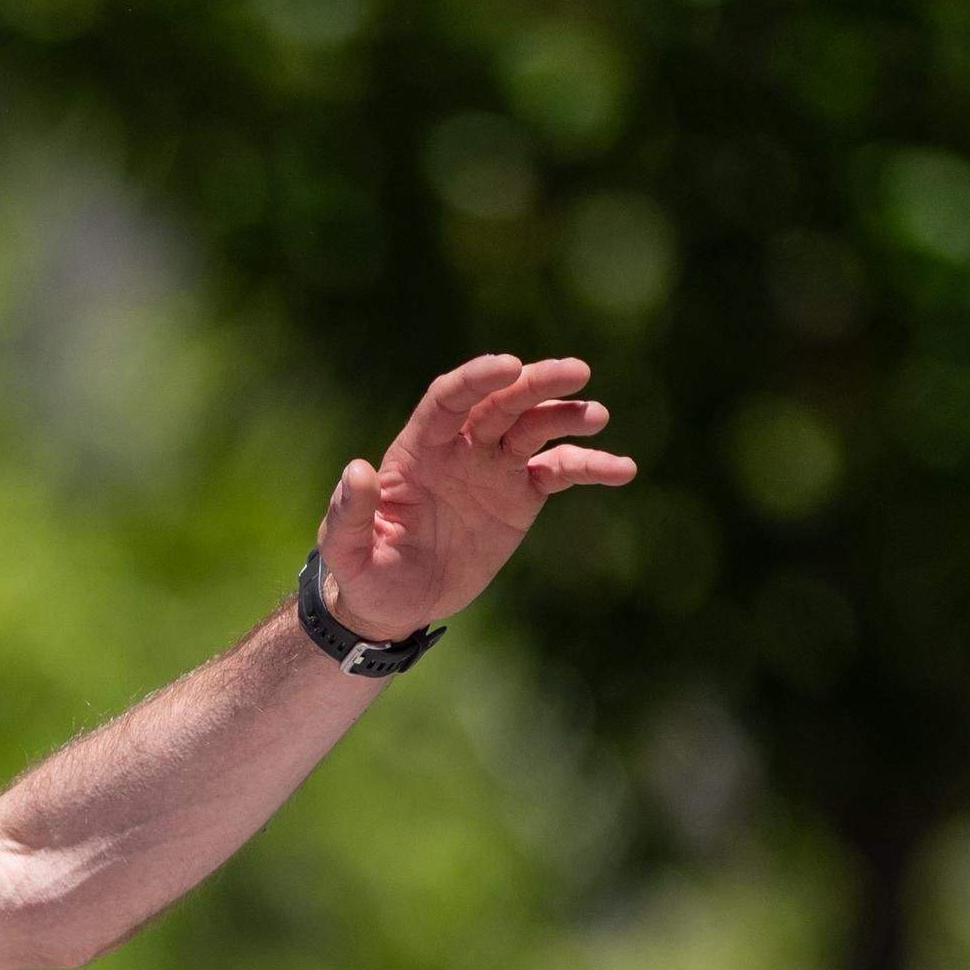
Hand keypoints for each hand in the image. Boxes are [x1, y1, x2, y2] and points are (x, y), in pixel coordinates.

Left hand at [314, 355, 635, 642]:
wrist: (397, 603)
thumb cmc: (364, 574)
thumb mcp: (347, 551)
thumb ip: (351, 512)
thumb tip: (358, 469)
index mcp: (418, 450)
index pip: (448, 400)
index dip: (477, 379)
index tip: (509, 366)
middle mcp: (460, 448)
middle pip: (501, 403)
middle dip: (536, 383)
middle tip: (576, 372)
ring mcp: (494, 468)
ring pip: (535, 428)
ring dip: (566, 415)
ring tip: (597, 415)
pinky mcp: (521, 495)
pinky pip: (560, 471)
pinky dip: (590, 467)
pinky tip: (621, 470)